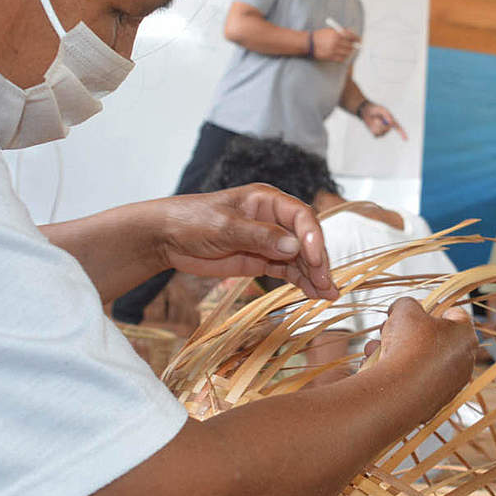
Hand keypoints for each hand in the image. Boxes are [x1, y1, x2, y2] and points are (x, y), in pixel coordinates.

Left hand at [152, 185, 337, 300]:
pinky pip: (288, 271)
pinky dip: (301, 282)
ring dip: (314, 275)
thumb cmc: (192, 221)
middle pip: (306, 239)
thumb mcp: (225, 227)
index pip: (301, 216)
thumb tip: (294, 246)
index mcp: (267, 200)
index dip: (312, 237)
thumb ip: (260, 236)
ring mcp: (269, 241)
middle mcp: (274, 219)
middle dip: (318, 261)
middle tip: (326, 283)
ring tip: (328, 295)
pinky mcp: (262, 260)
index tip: (315, 259)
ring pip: (300, 258)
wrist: (167, 237)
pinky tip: (314, 294)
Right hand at [311, 26, 357, 62]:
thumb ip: (341, 31)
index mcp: (336, 33)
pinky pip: (341, 58)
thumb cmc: (320, 35)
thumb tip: (352, 34)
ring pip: (347, 53)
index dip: (357, 38)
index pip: (351, 36)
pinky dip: (343, 57)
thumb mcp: (330, 30)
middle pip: (350, 45)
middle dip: (353, 46)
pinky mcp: (330, 56)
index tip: (359, 40)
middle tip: (355, 46)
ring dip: (348, 52)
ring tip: (348, 51)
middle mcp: (336, 42)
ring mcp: (333, 50)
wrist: (309, 43)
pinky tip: (342, 55)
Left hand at [358, 100, 408, 139]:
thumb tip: (390, 123)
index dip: (402, 134)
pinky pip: (375, 134)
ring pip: (380, 132)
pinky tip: (371, 124)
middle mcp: (388, 127)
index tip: (406, 140)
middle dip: (381, 125)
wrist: (366, 111)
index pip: (399, 129)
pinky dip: (373, 129)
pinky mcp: (376, 134)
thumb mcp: (382, 109)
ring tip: (374, 120)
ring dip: (376, 126)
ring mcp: (382, 131)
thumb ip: (387, 115)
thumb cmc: (375, 109)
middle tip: (377, 119)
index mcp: (392, 121)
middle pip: (387, 130)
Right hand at [373, 298, 475, 422]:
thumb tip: (403, 308)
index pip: (454, 313)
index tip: (411, 311)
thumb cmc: (409, 345)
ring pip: (418, 361)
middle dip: (406, 332)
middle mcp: (463, 361)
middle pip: (432, 338)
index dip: (430, 307)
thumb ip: (406, 304)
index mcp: (465, 335)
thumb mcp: (405, 310)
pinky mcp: (433, 402)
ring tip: (374, 350)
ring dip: (394, 351)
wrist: (400, 392)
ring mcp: (449, 385)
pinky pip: (412, 381)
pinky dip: (395, 374)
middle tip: (387, 329)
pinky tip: (376, 369)